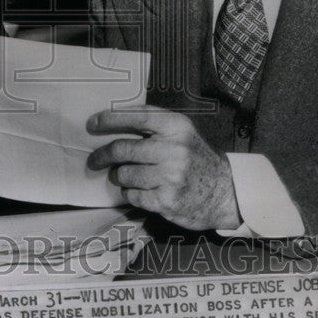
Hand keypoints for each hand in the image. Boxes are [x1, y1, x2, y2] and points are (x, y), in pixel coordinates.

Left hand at [86, 106, 241, 229]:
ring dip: (118, 176)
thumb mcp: (183, 133)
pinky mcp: (166, 200)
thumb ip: (155, 126)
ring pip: (124, 174)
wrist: (224, 192)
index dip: (110, 119)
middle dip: (102, 155)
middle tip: (94, 159)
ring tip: (124, 175)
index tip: (92, 123)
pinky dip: (129, 193)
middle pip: (122, 149)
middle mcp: (174, 149)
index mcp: (176, 127)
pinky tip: (138, 190)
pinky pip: (132, 195)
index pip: (136, 116)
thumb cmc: (197, 159)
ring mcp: (170, 176)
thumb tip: (112, 122)